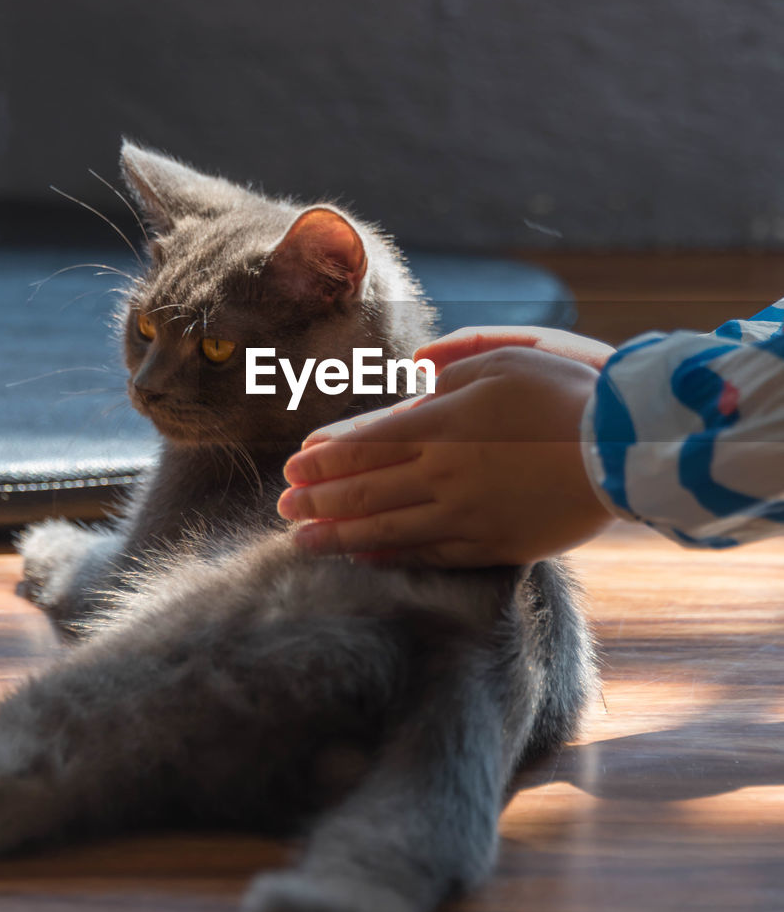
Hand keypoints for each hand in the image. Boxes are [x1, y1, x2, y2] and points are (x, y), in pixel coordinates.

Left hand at [277, 327, 616, 566]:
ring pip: (388, 528)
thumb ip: (455, 360)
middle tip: (284, 505)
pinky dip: (391, 555)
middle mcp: (446, 472)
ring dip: (340, 535)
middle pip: (367, 489)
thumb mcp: (509, 354)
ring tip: (301, 540)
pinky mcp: (495, 544)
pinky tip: (364, 558)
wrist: (625, 448)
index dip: (326, 457)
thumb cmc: (567, 393)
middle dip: (320, 498)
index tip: (294, 465)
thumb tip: (418, 369)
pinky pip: (430, 554)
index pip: (368, 443)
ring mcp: (468, 514)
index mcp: (445, 423)